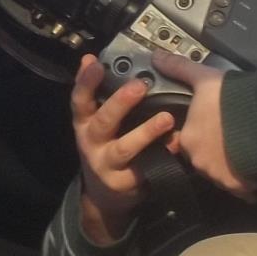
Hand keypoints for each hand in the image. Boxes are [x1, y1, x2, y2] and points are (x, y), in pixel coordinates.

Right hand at [70, 56, 177, 244]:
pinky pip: (146, 168)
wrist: (105, 196)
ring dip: (145, 132)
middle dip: (120, 103)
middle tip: (140, 86)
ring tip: (166, 119)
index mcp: (84, 123)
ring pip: (125, 148)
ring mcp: (107, 164)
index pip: (80, 99)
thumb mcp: (95, 121)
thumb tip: (94, 58)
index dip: (85, 81)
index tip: (95, 62)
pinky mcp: (125, 183)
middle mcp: (91, 143)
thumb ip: (97, 93)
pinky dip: (162, 155)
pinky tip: (176, 144)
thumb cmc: (105, 147)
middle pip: (102, 121)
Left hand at [150, 53, 250, 195]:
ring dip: (231, 164)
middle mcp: (199, 162)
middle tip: (233, 136)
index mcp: (188, 138)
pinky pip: (242, 186)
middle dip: (216, 150)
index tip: (215, 126)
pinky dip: (247, 179)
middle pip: (204, 158)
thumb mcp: (205, 79)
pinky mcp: (240, 187)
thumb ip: (179, 69)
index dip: (201, 132)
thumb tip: (156, 56)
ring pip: (222, 172)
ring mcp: (220, 177)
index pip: (188, 139)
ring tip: (248, 148)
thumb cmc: (233, 99)